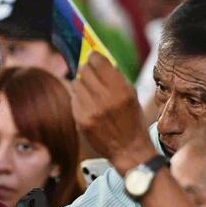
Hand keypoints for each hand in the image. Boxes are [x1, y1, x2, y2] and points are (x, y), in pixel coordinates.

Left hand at [72, 52, 154, 175]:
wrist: (128, 150)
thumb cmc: (132, 120)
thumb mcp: (132, 95)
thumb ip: (116, 77)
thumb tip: (98, 60)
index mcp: (121, 90)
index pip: (98, 61)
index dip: (94, 56)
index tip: (93, 56)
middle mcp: (105, 99)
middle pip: (84, 70)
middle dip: (86, 68)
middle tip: (89, 71)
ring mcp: (90, 110)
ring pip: (76, 83)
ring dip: (82, 83)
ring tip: (90, 90)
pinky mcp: (80, 120)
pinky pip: (74, 99)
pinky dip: (79, 98)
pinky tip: (88, 104)